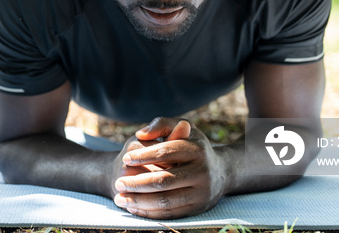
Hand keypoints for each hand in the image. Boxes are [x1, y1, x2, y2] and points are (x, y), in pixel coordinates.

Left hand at [112, 117, 226, 218]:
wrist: (220, 172)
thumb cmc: (192, 145)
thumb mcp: (182, 128)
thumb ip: (161, 124)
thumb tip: (140, 133)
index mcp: (198, 149)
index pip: (166, 152)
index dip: (144, 155)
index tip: (125, 158)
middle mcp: (202, 172)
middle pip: (164, 180)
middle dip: (137, 183)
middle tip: (118, 183)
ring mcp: (201, 193)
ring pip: (166, 201)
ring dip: (140, 201)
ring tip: (120, 198)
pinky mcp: (197, 209)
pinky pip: (170, 214)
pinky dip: (150, 212)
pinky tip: (133, 207)